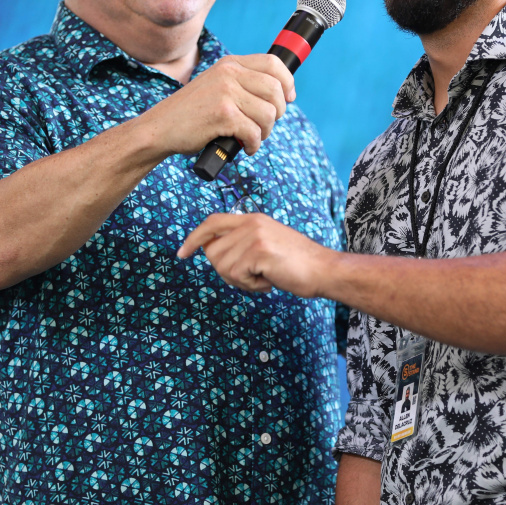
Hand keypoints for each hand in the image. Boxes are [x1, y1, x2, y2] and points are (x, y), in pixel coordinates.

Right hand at [142, 54, 294, 157]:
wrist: (160, 128)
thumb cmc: (191, 113)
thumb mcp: (216, 86)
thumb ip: (242, 83)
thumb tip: (281, 94)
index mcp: (229, 64)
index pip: (273, 63)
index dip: (287, 82)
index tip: (288, 98)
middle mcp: (229, 73)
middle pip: (276, 90)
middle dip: (277, 113)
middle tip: (264, 125)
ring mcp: (226, 93)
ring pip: (269, 114)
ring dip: (264, 132)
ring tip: (250, 137)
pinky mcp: (223, 115)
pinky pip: (255, 132)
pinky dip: (253, 145)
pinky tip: (243, 147)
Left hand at [177, 213, 336, 298]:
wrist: (323, 270)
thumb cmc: (297, 264)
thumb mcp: (266, 244)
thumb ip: (241, 245)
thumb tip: (213, 254)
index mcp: (251, 219)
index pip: (212, 222)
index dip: (194, 238)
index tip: (182, 253)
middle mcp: (251, 223)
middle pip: (212, 252)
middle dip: (226, 272)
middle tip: (251, 277)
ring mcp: (254, 236)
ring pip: (222, 266)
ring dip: (240, 281)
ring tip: (263, 277)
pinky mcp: (259, 251)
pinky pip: (236, 275)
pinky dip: (250, 286)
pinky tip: (268, 281)